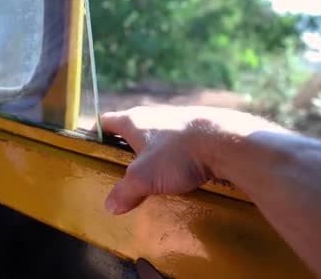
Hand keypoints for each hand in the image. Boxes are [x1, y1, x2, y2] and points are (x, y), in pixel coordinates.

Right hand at [101, 105, 284, 213]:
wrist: (226, 141)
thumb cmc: (178, 154)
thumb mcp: (144, 178)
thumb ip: (125, 191)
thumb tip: (110, 206)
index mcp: (133, 121)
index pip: (106, 122)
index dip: (97, 134)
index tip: (94, 149)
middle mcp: (153, 114)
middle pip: (132, 129)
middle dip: (127, 147)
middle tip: (124, 169)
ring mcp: (177, 118)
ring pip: (158, 135)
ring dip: (154, 151)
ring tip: (155, 174)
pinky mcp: (199, 128)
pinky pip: (180, 141)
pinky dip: (176, 154)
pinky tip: (182, 170)